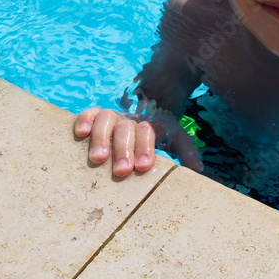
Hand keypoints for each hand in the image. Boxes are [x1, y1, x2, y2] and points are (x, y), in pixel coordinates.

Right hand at [74, 107, 202, 175]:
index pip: (148, 133)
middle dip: (124, 149)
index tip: (144, 166)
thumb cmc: (158, 135)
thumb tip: (198, 168)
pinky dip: (84, 120)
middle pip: (126, 129)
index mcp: (150, 126)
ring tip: (98, 159)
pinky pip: (88, 113)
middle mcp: (130, 120)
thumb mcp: (175, 139)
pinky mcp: (96, 116)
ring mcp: (113, 117)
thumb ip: (185, 151)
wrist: (147, 108)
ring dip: (101, 138)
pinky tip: (80, 133)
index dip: (146, 148)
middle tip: (122, 170)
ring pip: (105, 120)